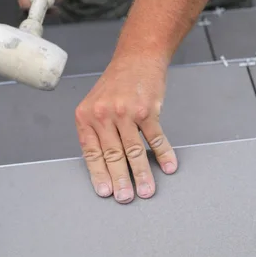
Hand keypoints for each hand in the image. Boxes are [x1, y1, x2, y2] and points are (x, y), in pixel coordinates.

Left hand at [75, 56, 178, 203]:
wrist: (137, 58)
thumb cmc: (117, 83)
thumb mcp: (95, 105)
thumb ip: (96, 132)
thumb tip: (104, 166)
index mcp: (87, 116)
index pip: (92, 152)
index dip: (99, 174)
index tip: (105, 192)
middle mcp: (104, 114)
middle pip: (113, 155)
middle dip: (120, 180)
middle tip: (125, 198)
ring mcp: (126, 112)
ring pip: (134, 150)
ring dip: (142, 174)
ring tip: (147, 190)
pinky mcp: (147, 109)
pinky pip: (155, 137)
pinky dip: (163, 154)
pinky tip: (168, 166)